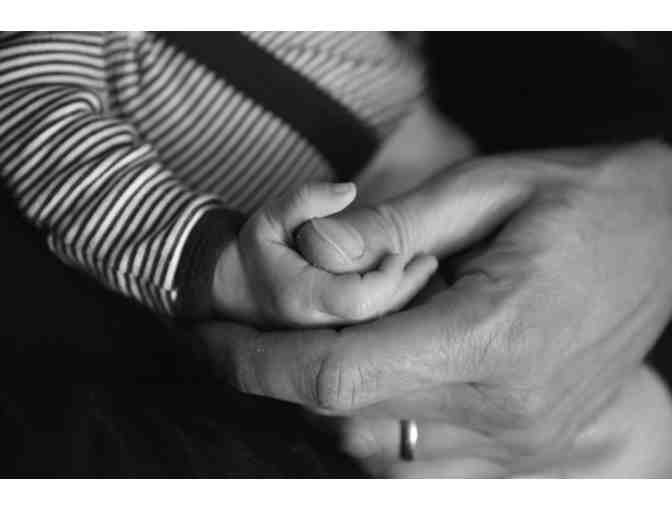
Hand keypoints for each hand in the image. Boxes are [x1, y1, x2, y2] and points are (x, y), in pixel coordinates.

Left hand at [200, 140, 671, 475]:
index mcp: (489, 336)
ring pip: (378, 452)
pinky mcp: (527, 445)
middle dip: (282, 381)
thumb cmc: (579, 199)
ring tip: (312, 351)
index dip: (257, 363)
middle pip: (346, 420)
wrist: (665, 234)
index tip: (209, 343)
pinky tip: (370, 385)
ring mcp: (519, 438)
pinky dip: (376, 430)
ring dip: (327, 408)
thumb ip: (393, 225)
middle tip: (250, 337)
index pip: (337, 375)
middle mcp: (503, 406)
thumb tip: (309, 247)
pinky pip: (422, 464)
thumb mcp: (486, 188)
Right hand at [211, 181, 436, 326]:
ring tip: (424, 266)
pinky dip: (389, 304)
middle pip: (373, 315)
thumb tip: (349, 190)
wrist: (235, 291)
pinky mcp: (330, 336)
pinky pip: (367, 325)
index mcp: (300, 296)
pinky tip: (405, 282)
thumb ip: (307, 199)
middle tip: (428, 260)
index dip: (386, 279)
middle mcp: (314, 324)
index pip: (357, 300)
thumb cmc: (256, 252)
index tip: (399, 254)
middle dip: (405, 287)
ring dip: (402, 296)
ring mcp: (323, 335)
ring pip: (373, 324)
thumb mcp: (270, 217)